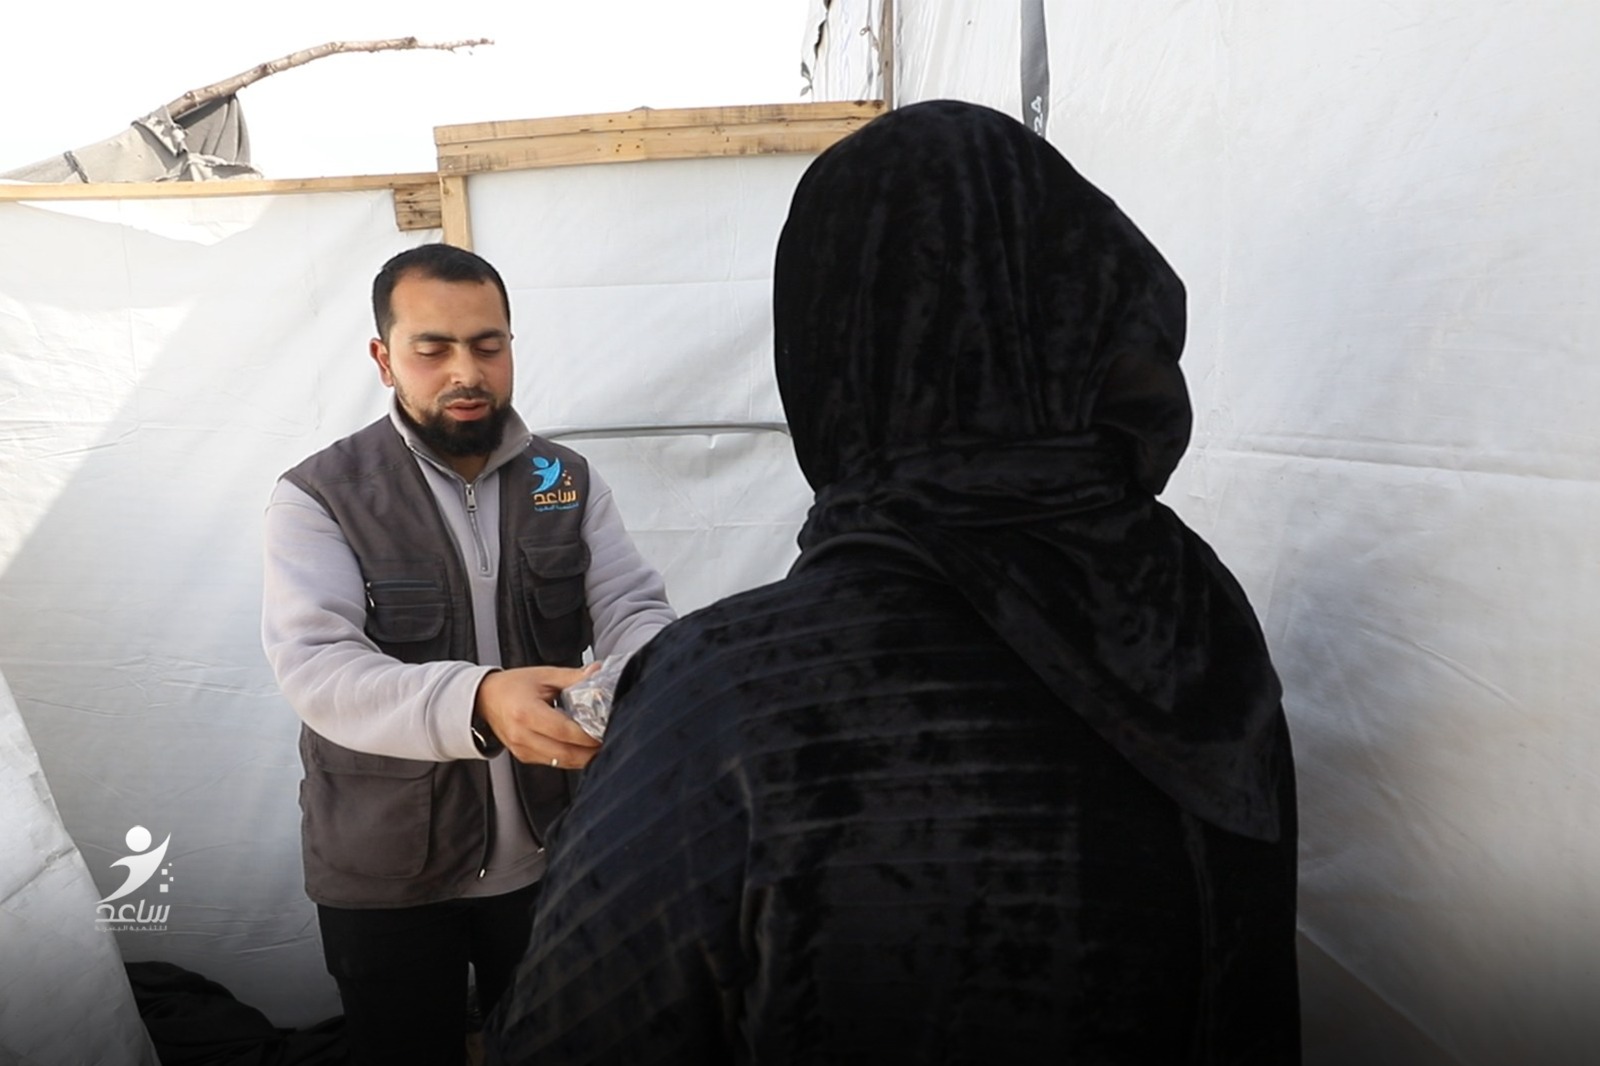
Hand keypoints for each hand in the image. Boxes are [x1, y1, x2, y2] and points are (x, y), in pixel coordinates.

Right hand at [474, 664, 601, 766]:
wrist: (485, 698)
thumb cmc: (512, 685)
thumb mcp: (544, 675)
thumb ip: (572, 677)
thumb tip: (598, 672)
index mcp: (526, 713)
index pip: (564, 732)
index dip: (588, 735)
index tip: (607, 730)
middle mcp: (522, 735)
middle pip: (565, 753)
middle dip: (591, 750)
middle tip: (610, 738)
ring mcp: (522, 749)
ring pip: (561, 762)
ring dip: (584, 757)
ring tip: (600, 744)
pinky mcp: (525, 757)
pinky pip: (553, 762)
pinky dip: (571, 757)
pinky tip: (582, 747)